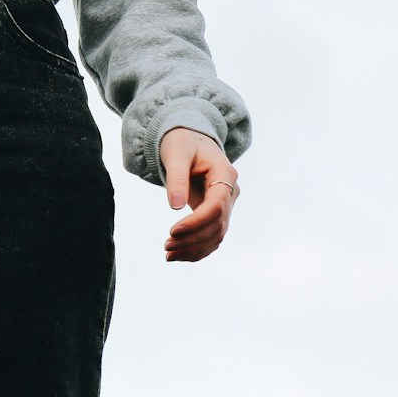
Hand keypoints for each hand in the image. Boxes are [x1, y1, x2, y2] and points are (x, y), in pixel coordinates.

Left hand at [158, 126, 238, 262]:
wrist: (189, 141)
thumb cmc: (182, 143)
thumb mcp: (176, 154)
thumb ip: (177, 177)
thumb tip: (175, 206)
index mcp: (225, 174)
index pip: (216, 206)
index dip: (196, 222)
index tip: (172, 231)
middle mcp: (230, 192)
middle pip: (217, 225)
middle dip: (192, 239)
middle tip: (166, 246)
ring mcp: (226, 205)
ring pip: (216, 236)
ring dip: (194, 249)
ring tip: (168, 255)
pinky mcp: (217, 214)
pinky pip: (211, 237)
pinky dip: (196, 249)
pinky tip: (177, 255)